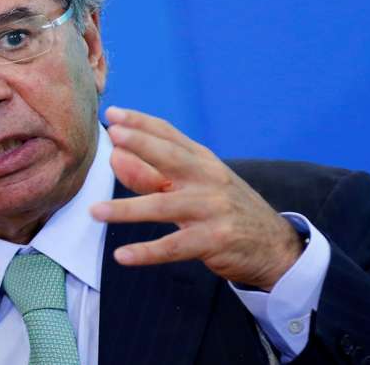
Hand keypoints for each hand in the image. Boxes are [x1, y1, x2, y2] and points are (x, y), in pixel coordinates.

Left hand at [90, 106, 302, 290]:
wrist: (275, 245)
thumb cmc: (225, 210)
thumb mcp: (197, 186)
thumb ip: (158, 172)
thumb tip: (116, 159)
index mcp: (203, 161)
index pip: (169, 135)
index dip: (141, 123)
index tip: (113, 114)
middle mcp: (208, 178)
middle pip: (170, 157)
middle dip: (141, 145)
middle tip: (113, 137)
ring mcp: (212, 209)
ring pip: (163, 206)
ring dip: (126, 209)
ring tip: (95, 211)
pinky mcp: (214, 240)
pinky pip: (174, 246)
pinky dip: (147, 252)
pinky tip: (122, 255)